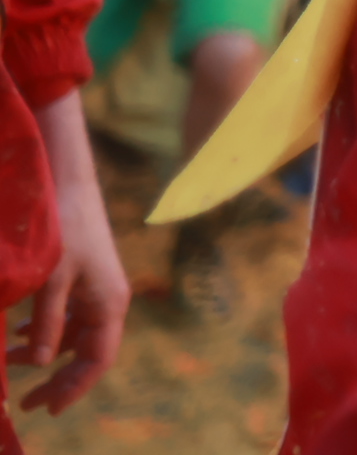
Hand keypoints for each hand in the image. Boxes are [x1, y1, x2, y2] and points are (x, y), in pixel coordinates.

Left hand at [13, 93, 127, 412]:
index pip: (97, 361)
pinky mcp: (85, 280)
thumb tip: (42, 362)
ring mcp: (97, 291)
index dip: (74, 388)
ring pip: (74, 337)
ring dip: (45, 355)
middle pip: (87, 354)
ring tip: (10, 364)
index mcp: (109, 304)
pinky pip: (68, 318)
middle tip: (28, 402)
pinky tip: (22, 333)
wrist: (69, 185)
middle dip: (59, 380)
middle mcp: (108, 302)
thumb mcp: (51, 279)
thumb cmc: (63, 229)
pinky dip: (45, 332)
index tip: (48, 409)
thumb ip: (48, 322)